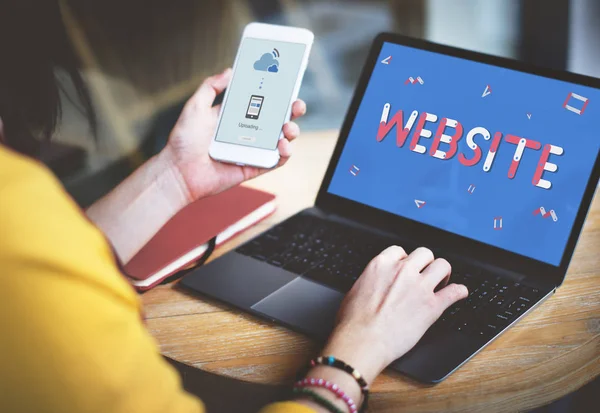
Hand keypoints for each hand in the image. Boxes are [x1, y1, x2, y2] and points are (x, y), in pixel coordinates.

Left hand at [162, 68, 306, 202]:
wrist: (178, 171)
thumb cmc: (184, 141)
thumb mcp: (195, 106)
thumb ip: (211, 87)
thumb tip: (230, 71)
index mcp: (236, 116)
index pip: (262, 101)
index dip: (277, 93)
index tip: (287, 82)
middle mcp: (248, 132)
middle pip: (277, 119)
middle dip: (292, 110)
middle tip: (297, 105)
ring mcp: (253, 150)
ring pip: (281, 139)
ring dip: (291, 132)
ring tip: (287, 128)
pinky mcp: (254, 167)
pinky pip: (276, 161)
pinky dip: (284, 153)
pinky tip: (283, 145)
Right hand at [321, 246, 467, 383]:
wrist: (362, 341)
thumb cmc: (353, 322)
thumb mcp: (355, 290)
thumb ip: (371, 281)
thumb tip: (373, 285)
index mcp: (381, 265)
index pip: (400, 251)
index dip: (405, 260)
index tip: (406, 268)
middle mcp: (402, 271)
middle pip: (424, 254)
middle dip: (425, 263)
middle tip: (425, 275)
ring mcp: (419, 287)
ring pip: (442, 266)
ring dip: (443, 273)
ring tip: (441, 282)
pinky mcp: (432, 306)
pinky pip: (454, 292)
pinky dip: (459, 292)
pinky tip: (459, 293)